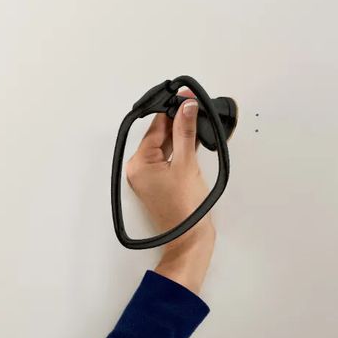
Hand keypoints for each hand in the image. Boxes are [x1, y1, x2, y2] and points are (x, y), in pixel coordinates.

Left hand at [125, 88, 215, 247]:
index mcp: (138, 163)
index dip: (173, 110)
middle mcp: (139, 169)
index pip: (155, 127)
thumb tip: (186, 107)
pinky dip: (181, 152)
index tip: (187, 98)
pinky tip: (195, 146)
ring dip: (182, 137)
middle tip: (196, 110)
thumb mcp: (187, 164)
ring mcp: (148, 177)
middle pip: (160, 135)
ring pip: (166, 147)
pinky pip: (169, 159)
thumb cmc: (185, 210)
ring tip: (199, 129)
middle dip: (178, 124)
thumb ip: (186, 132)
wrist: (190, 239)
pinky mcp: (159, 183)